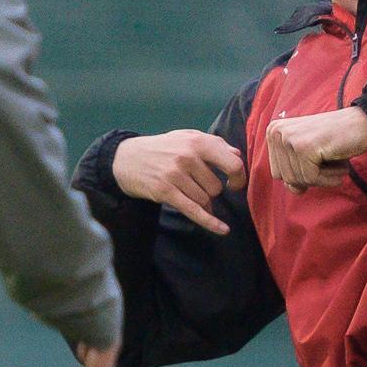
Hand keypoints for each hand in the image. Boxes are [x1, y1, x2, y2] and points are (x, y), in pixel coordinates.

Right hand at [112, 131, 246, 234]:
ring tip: (186, 190)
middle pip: (216, 187)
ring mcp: (175, 175)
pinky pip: (193, 210)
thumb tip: (237, 155)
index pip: (232, 163)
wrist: (126, 158)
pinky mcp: (165, 192)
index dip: (239, 176)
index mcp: (198, 141)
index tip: (236, 183)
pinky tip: (223, 229)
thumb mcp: (188, 137)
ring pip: (204, 199)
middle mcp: (188, 157)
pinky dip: (209, 222)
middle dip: (211, 190)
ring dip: (201, 201)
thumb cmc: (163, 147)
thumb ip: (214, 144)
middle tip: (196, 184)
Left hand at [266, 106, 366, 193]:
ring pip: (297, 180)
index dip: (302, 173)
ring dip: (322, 178)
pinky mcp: (304, 147)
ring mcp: (289, 138)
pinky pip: (311, 178)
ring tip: (335, 161)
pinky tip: (341, 165)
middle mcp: (277, 132)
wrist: (362, 124)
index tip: (317, 159)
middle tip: (329, 161)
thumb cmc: (335, 140)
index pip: (278, 173)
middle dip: (310, 176)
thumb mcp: (306, 154)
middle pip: (286, 178)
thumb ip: (293, 171)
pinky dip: (329, 178)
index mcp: (273, 131)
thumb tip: (293, 189)